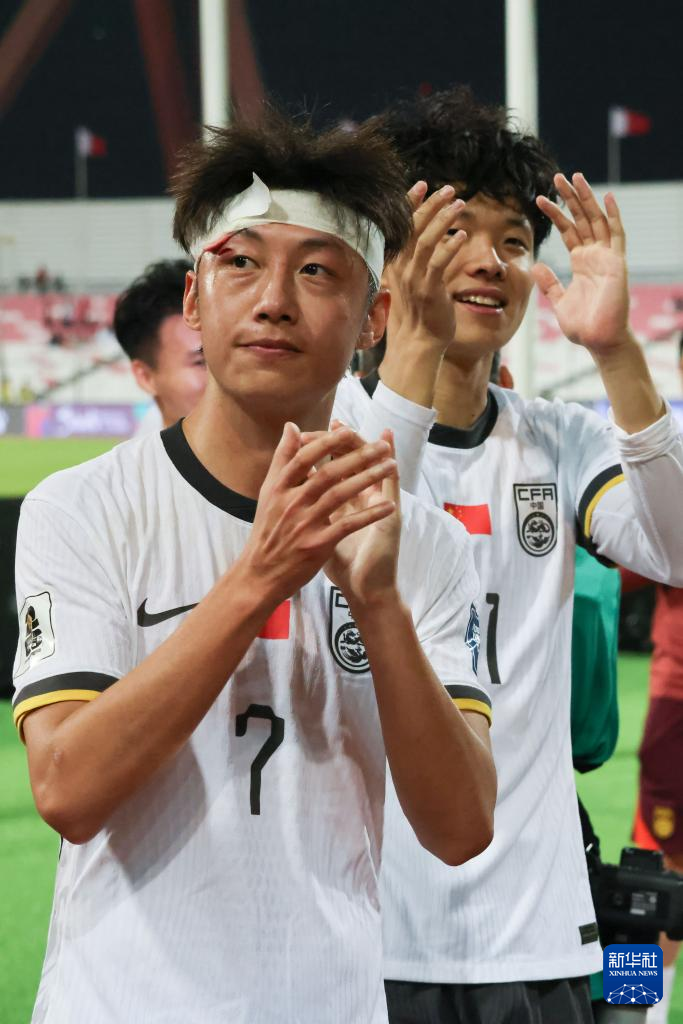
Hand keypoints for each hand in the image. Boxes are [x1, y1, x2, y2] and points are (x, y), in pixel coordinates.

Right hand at [240, 423, 396, 606]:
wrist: (260, 574)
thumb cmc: (268, 530)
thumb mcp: (269, 493)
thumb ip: (282, 459)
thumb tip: (292, 426)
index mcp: (279, 488)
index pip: (306, 458)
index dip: (328, 442)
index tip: (349, 429)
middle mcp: (291, 503)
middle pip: (328, 473)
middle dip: (358, 457)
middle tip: (382, 447)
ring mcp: (305, 524)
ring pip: (341, 494)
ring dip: (369, 478)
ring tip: (391, 467)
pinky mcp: (318, 544)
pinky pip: (349, 525)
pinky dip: (370, 515)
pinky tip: (389, 506)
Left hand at [324, 425, 400, 614]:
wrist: (365, 590)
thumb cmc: (343, 563)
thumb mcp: (320, 533)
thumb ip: (309, 510)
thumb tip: (289, 492)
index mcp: (345, 501)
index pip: (334, 466)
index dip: (322, 450)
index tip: (308, 434)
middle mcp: (363, 498)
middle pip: (355, 461)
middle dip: (345, 441)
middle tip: (337, 422)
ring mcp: (379, 505)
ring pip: (376, 469)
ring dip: (368, 448)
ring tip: (361, 430)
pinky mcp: (392, 516)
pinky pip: (393, 490)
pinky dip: (392, 470)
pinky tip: (391, 456)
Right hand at [384, 182, 467, 353]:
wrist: (419, 343)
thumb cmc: (423, 314)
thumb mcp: (421, 281)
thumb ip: (429, 260)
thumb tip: (446, 238)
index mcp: (396, 264)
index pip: (401, 226)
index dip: (410, 203)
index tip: (422, 185)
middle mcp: (401, 269)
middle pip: (412, 227)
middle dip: (430, 204)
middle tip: (449, 189)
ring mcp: (413, 279)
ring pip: (424, 240)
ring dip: (443, 219)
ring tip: (460, 204)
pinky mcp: (429, 290)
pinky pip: (438, 262)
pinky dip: (450, 246)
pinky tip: (462, 235)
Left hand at [534, 173, 630, 352]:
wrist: (599, 341)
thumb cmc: (583, 325)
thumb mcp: (559, 300)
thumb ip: (549, 282)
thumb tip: (536, 264)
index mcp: (581, 262)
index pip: (568, 230)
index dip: (555, 213)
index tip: (539, 199)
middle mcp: (594, 255)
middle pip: (582, 218)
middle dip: (570, 197)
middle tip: (557, 176)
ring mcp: (607, 257)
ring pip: (596, 220)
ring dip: (586, 198)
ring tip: (574, 177)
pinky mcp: (617, 263)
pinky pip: (617, 235)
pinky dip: (613, 215)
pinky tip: (607, 197)